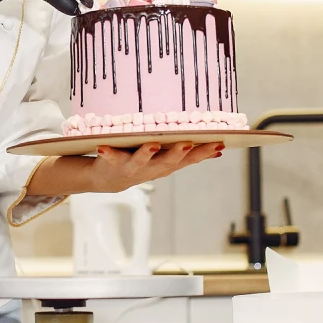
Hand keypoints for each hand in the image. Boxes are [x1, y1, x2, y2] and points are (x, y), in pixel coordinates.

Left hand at [88, 142, 223, 192]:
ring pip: (141, 161)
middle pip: (167, 161)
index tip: (219, 144)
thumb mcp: (167, 160)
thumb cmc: (142, 162)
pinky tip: (103, 147)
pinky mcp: (113, 163)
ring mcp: (132, 167)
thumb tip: (218, 150)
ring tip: (152, 144)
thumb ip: (189, 155)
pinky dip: (108, 153)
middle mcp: (151, 168)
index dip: (204, 153)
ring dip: (146, 153)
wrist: (108, 179)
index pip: (189, 159)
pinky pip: (110, 157)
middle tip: (188, 142)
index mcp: (166, 164)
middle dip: (178, 153)